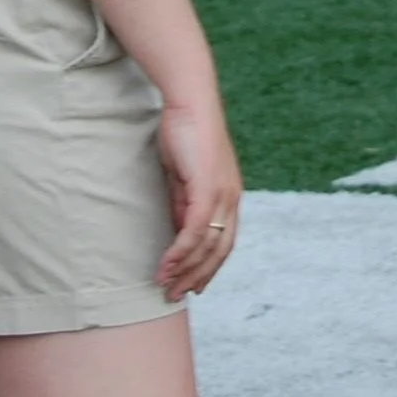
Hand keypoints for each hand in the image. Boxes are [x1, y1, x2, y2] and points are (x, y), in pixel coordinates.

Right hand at [154, 99, 241, 300]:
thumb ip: (184, 203)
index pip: (224, 242)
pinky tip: (165, 265)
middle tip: (175, 296)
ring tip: (164, 287)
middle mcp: (232, 198)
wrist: (190, 101)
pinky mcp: (208, 188)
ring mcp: (223, 194)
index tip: (192, 285)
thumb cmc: (185, 132)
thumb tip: (178, 230)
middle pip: (219, 251)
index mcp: (229, 195)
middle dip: (196, 277)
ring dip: (184, 270)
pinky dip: (180, 251)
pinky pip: (194, 230)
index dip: (209, 267)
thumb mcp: (184, 176)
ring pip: (207, 245)